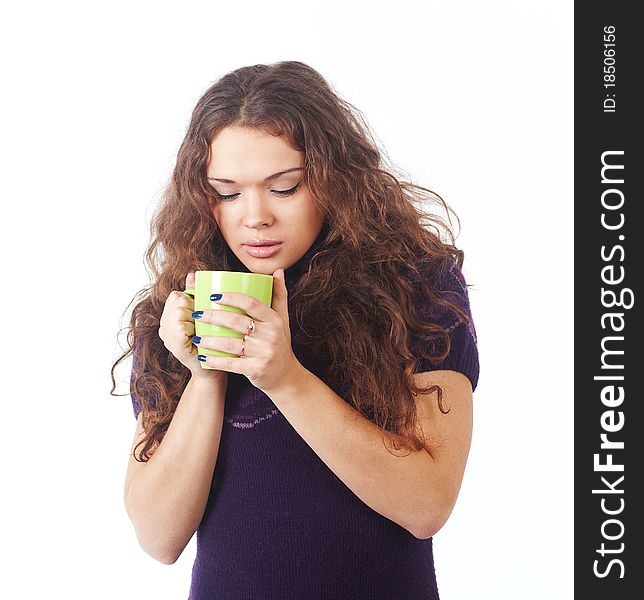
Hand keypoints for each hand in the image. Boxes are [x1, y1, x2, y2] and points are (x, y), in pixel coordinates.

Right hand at [158, 272, 227, 383]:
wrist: (213, 369)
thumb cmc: (212, 342)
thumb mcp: (204, 315)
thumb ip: (196, 294)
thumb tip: (193, 274)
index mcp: (169, 318)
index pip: (176, 295)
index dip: (191, 300)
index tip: (201, 312)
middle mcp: (164, 327)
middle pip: (177, 300)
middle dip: (194, 308)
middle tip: (202, 323)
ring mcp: (167, 337)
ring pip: (179, 311)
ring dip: (194, 318)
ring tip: (200, 331)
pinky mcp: (174, 346)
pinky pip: (179, 326)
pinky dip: (190, 328)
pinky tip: (197, 335)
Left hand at [191, 268, 300, 393]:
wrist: (286, 375)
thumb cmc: (280, 343)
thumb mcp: (282, 319)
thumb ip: (279, 295)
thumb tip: (278, 271)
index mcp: (273, 320)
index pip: (251, 303)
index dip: (231, 297)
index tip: (213, 296)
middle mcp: (269, 335)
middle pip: (236, 321)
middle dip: (212, 316)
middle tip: (196, 314)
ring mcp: (263, 353)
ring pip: (230, 343)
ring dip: (209, 340)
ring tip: (195, 336)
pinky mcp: (255, 369)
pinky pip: (230, 364)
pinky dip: (214, 360)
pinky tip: (202, 356)